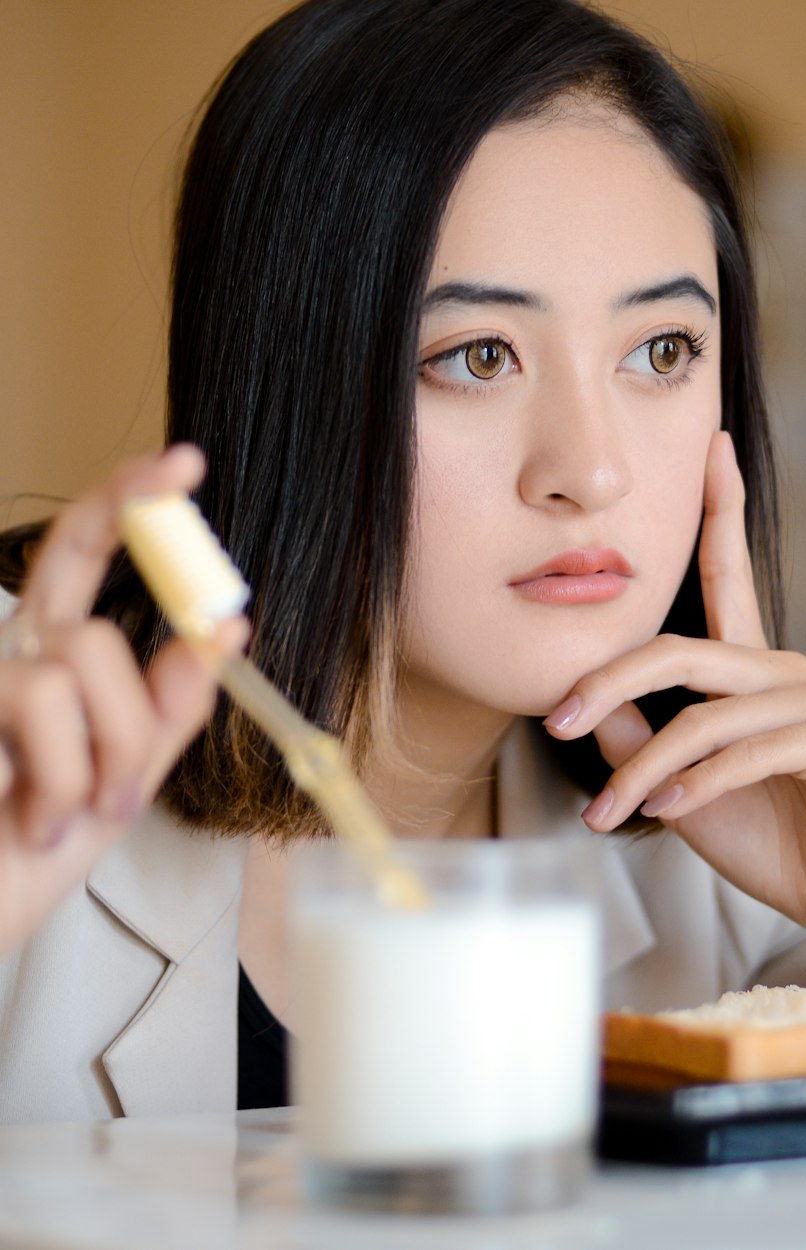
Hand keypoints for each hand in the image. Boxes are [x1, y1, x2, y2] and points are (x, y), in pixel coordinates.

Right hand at [0, 446, 247, 954]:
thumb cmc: (23, 863)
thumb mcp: (119, 786)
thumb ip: (165, 716)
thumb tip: (225, 633)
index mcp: (48, 668)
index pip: (80, 570)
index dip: (122, 509)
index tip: (180, 464)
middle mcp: (9, 657)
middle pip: (74, 560)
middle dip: (132, 506)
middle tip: (186, 463)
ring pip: (91, 652)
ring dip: (119, 743)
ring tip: (88, 811)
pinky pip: (46, 699)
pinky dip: (71, 773)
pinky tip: (42, 819)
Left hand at [544, 431, 805, 969]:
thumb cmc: (762, 833)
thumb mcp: (677, 782)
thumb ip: (634, 736)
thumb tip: (583, 700)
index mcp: (746, 670)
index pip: (729, 576)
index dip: (722, 510)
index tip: (713, 446)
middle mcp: (782, 671)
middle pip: (679, 650)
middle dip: (608, 680)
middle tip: (555, 720)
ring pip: (701, 716)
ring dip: (643, 769)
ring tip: (608, 812)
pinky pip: (749, 749)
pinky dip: (700, 781)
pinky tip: (672, 810)